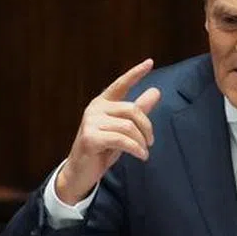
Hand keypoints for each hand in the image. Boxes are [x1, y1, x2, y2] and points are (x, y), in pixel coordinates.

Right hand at [56, 59, 161, 203]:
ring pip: (128, 127)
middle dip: (146, 127)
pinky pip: (122, 140)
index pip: (121, 84)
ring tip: (144, 152)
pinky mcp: (90, 138)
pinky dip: (136, 149)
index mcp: (102, 103)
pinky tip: (142, 156)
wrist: (81, 173)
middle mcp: (95, 108)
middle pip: (132, 110)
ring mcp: (91, 122)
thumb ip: (138, 111)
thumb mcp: (123, 130)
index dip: (135, 73)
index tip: (150, 62)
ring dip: (141, 142)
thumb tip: (156, 91)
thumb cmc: (103, 149)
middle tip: (150, 142)